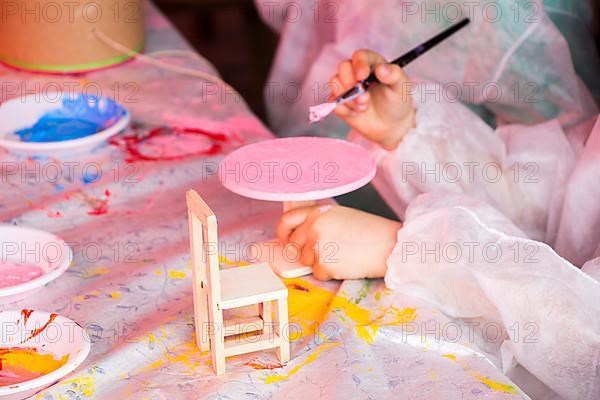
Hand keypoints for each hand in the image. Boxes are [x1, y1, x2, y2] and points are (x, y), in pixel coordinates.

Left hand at [276, 205, 401, 280]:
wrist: (389, 245)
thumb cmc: (369, 231)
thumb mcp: (340, 216)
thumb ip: (319, 221)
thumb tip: (301, 235)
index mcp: (318, 212)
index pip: (287, 220)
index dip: (282, 232)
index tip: (284, 239)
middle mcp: (314, 226)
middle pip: (295, 245)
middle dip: (307, 252)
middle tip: (328, 252)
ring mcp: (317, 245)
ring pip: (305, 261)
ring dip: (320, 262)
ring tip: (342, 255)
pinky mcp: (324, 264)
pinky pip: (318, 273)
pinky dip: (330, 273)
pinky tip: (346, 263)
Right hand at [329, 49, 415, 149]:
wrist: (390, 125)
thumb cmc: (397, 102)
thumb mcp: (402, 87)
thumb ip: (394, 75)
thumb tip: (381, 68)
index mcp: (372, 64)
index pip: (360, 56)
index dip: (359, 64)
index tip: (362, 76)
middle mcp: (356, 73)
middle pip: (343, 67)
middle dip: (351, 83)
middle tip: (364, 98)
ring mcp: (346, 87)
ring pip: (334, 83)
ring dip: (347, 97)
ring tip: (363, 107)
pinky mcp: (340, 102)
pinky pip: (332, 102)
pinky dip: (343, 109)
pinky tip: (355, 113)